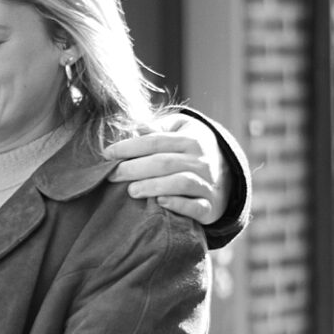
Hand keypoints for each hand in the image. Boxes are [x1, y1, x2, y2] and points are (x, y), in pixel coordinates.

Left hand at [108, 117, 227, 225]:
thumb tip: (138, 126)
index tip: (107, 154)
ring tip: (131, 191)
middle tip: (112, 176)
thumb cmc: (190, 150)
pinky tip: (159, 203)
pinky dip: (178, 205)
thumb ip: (160, 127)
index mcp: (192, 138)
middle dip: (134, 169)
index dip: (129, 147)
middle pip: (164, 162)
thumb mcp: (181, 130)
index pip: (156, 140)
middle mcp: (202, 160)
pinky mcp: (210, 206)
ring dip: (152, 186)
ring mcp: (208, 184)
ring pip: (180, 183)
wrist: (226, 176)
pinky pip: (196, 207)